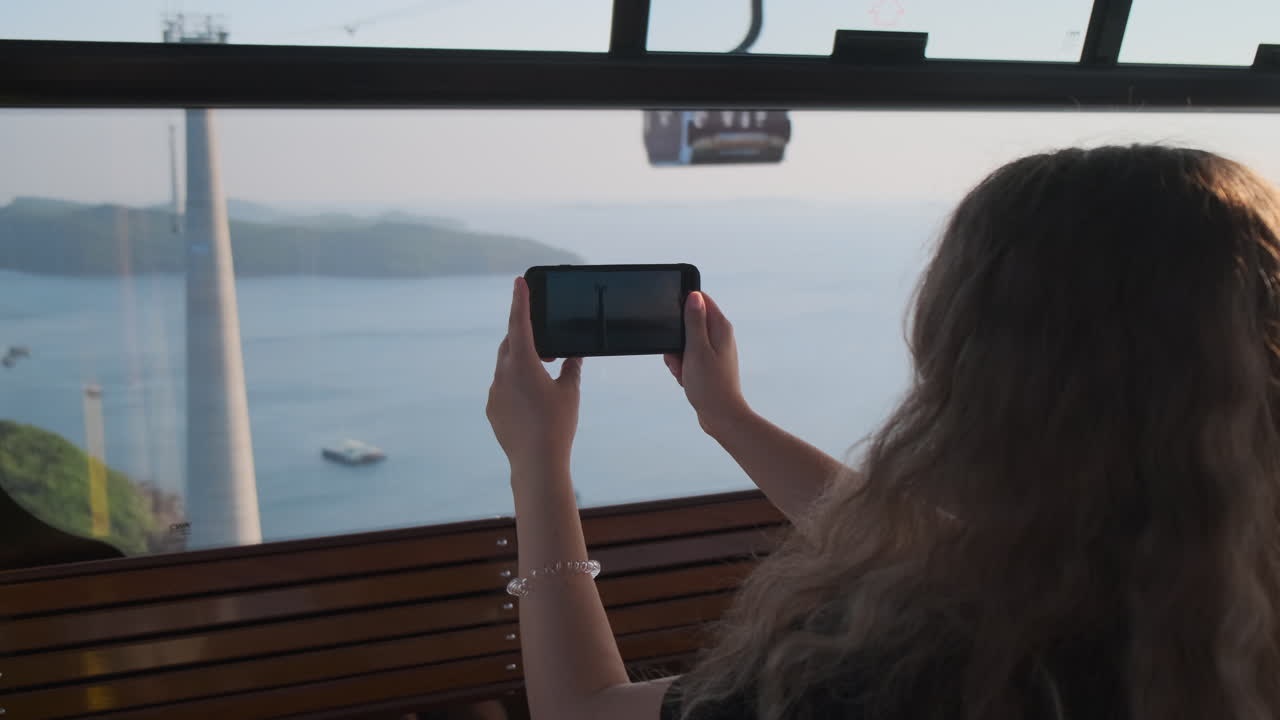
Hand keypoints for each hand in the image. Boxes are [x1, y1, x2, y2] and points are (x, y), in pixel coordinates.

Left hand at [487, 277, 582, 473]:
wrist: (536, 462)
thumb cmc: (557, 424)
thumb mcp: (569, 392)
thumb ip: (571, 368)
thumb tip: (574, 355)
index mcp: (522, 363)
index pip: (519, 322)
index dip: (521, 300)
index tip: (519, 281)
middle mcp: (503, 374)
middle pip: (510, 344)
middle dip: (524, 337)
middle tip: (545, 343)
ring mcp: (495, 392)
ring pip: (506, 367)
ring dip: (521, 363)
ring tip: (543, 375)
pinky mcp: (493, 409)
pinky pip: (503, 388)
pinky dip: (516, 385)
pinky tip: (533, 401)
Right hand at [664, 291, 749, 436]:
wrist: (720, 415)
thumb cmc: (710, 385)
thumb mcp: (696, 349)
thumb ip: (694, 321)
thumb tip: (694, 295)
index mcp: (720, 327)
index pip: (701, 300)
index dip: (683, 308)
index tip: (677, 324)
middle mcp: (720, 336)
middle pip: (689, 323)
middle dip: (677, 339)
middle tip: (679, 356)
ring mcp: (714, 350)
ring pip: (686, 343)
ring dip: (678, 356)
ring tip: (683, 371)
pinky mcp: (708, 364)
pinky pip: (688, 358)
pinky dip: (683, 367)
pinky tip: (685, 378)